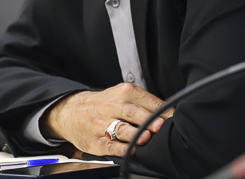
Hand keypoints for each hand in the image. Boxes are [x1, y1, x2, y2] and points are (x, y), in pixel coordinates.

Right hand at [41, 83, 173, 156]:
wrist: (71, 111)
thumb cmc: (103, 104)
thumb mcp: (120, 95)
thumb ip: (143, 103)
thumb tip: (170, 115)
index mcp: (122, 92)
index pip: (145, 99)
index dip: (161, 110)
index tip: (173, 118)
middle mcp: (111, 107)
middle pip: (132, 112)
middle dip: (148, 120)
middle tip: (161, 126)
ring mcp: (102, 124)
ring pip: (121, 129)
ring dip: (135, 134)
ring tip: (146, 138)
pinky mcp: (96, 141)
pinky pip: (110, 146)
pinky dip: (121, 149)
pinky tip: (131, 151)